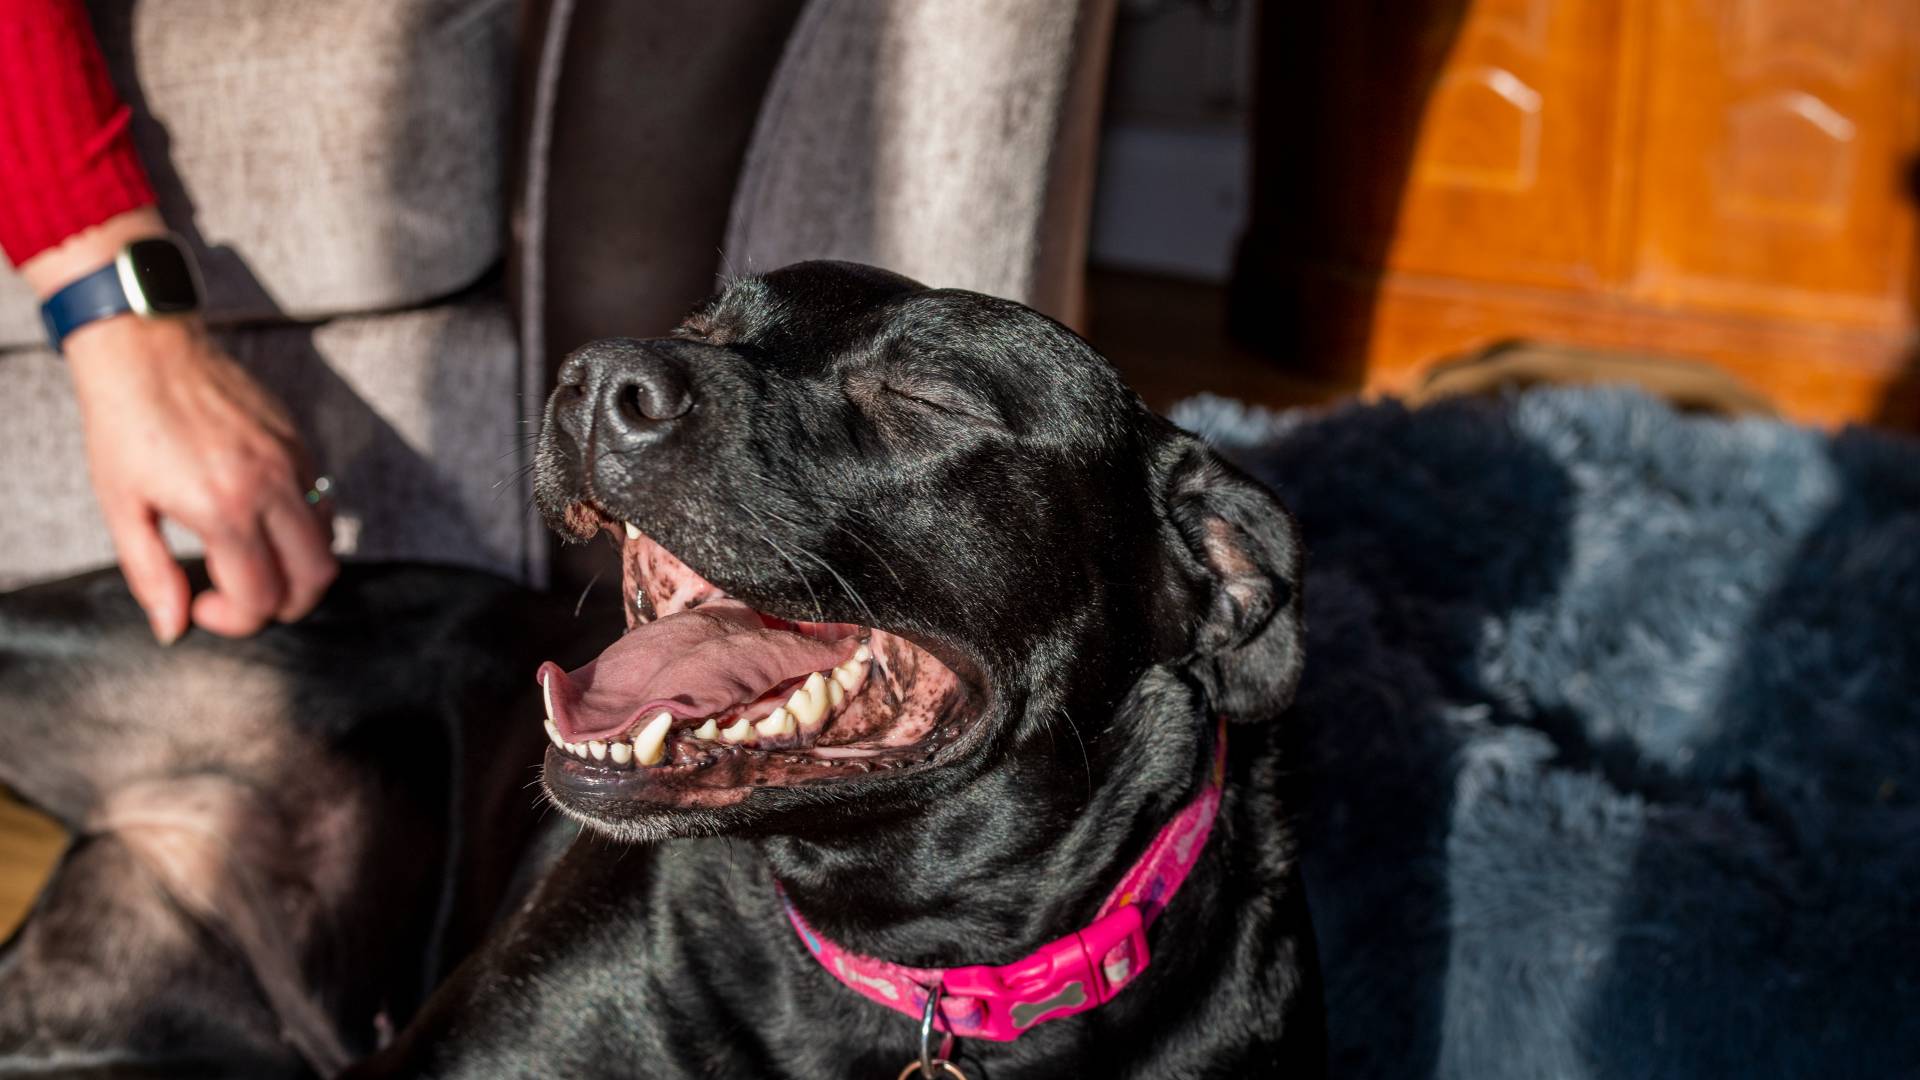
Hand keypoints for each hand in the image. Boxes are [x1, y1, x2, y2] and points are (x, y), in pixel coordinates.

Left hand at [63, 314, 337, 641]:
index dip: (235, 620)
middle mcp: (269, 487)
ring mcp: (291, 461)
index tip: (203, 605)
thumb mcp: (122, 508)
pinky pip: (320, 501)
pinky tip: (260, 519)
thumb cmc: (123, 425)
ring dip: (300, 568)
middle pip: (315, 577)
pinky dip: (302, 527)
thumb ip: (151, 575)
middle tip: (246, 600)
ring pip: (328, 542)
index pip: (261, 596)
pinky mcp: (298, 442)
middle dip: (286, 605)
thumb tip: (173, 626)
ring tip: (257, 562)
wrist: (145, 350)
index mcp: (222, 508)